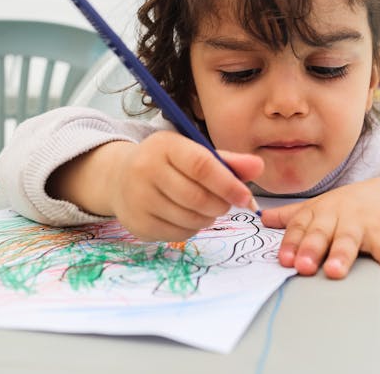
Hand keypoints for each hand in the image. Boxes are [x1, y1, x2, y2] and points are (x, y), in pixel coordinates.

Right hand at [47, 131, 262, 240]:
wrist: (120, 178)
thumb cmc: (167, 163)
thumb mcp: (194, 153)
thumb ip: (228, 162)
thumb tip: (259, 167)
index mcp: (164, 146)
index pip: (201, 165)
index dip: (228, 184)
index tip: (245, 197)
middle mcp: (145, 169)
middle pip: (197, 197)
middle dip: (220, 204)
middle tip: (226, 203)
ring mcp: (138, 199)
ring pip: (190, 218)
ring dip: (208, 218)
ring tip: (206, 208)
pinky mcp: (137, 224)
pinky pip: (178, 234)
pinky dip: (192, 228)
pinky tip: (187, 216)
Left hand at [260, 177, 379, 295]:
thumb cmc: (344, 207)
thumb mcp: (317, 208)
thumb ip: (291, 216)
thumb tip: (260, 217)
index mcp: (318, 212)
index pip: (300, 227)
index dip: (291, 243)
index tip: (283, 260)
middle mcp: (338, 216)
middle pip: (322, 232)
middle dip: (312, 248)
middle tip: (304, 266)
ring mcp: (362, 224)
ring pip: (350, 240)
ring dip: (343, 255)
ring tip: (336, 272)